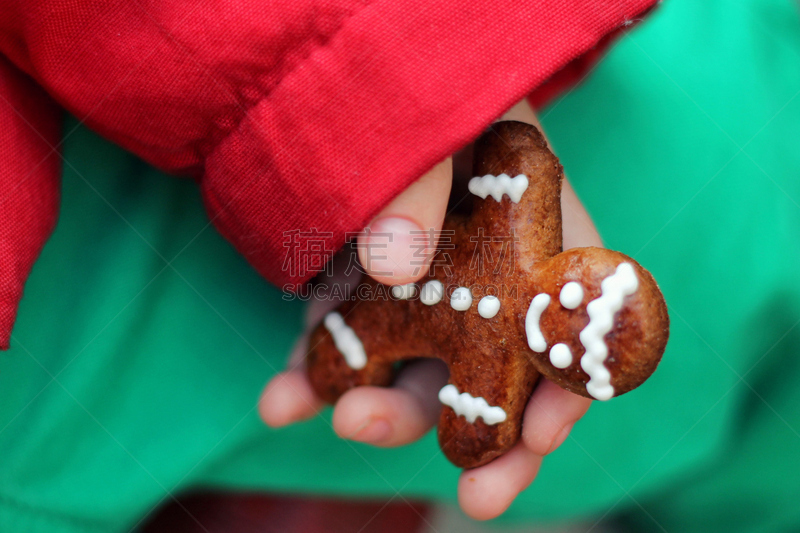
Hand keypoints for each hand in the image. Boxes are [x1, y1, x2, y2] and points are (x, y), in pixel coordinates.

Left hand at [259, 99, 599, 518]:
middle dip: (484, 434)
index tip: (544, 433)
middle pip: (499, 369)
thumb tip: (391, 263)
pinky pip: (341, 347)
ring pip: (415, 370)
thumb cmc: (419, 78)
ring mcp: (420, 291)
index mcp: (536, 228)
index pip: (575, 317)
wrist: (362, 71)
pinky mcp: (358, 295)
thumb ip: (423, 173)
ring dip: (384, 411)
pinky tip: (278, 399)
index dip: (571, 382)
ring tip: (339, 420)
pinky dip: (312, 377)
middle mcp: (485, 274)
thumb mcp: (438, 111)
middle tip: (474, 494)